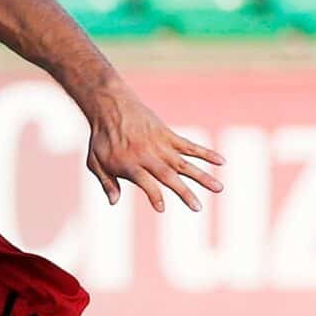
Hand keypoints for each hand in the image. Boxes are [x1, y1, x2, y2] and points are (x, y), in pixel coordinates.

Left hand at [84, 86, 222, 213]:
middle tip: (198, 208)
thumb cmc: (101, 138)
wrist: (111, 106)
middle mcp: (148, 156)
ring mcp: (161, 145)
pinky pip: (190, 146)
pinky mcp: (169, 136)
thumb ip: (106, 182)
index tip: (161, 208)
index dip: (154, 195)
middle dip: (184, 192)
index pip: (146, 183)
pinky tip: (221, 161)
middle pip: (169, 176)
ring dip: (202, 176)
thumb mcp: (94, 162)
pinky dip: (206, 153)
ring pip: (185, 163)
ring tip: (219, 188)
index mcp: (130, 164)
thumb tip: (113, 202)